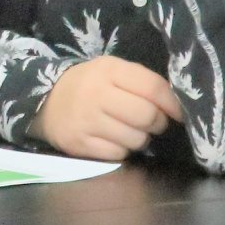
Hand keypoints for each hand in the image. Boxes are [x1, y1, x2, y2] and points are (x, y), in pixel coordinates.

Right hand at [35, 55, 182, 160]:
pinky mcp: (80, 144)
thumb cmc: (89, 85)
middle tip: (151, 122)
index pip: (152, 87)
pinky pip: (118, 155)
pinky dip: (121, 150)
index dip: (172, 103)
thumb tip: (175, 106)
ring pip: (135, 139)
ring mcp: (87, 121)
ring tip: (129, 129)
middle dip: (157, 123)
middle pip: (146, 116)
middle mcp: (96, 94)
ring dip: (139, 138)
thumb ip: (141, 82)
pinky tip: (113, 139)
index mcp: (108, 70)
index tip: (178, 113)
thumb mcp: (111, 71)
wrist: (46, 100)